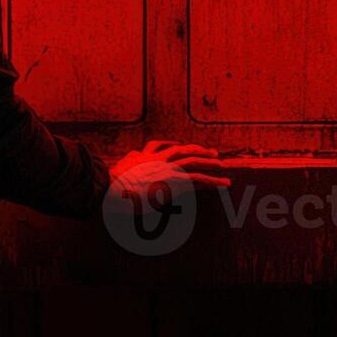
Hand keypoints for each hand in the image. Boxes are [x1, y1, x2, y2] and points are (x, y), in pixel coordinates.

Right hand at [109, 140, 228, 203]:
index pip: (163, 147)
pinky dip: (214, 181)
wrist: (112, 189)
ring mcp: (168, 168)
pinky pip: (199, 179)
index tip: (184, 149)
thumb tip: (131, 156)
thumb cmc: (111, 185)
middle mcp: (159, 159)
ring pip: (195, 161)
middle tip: (212, 153)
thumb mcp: (119, 169)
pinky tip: (225, 184)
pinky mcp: (175, 181)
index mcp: (145, 156)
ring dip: (211, 163)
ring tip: (223, 166)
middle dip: (199, 150)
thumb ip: (130, 161)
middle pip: (183, 150)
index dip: (176, 147)